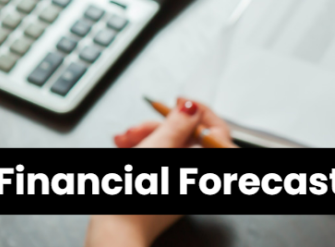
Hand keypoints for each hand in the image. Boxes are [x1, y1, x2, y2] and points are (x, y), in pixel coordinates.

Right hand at [85, 99, 236, 246]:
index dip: (199, 113)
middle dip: (159, 127)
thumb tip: (192, 108)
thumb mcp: (157, 148)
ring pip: (168, 147)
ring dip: (145, 137)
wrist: (117, 231)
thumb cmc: (136, 196)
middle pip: (186, 138)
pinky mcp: (163, 189)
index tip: (180, 102)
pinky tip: (123, 149)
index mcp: (202, 167)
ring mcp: (179, 184)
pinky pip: (157, 161)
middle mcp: (196, 178)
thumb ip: (178, 124)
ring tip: (123, 141)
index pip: (217, 132)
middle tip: (137, 129)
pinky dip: (141, 151)